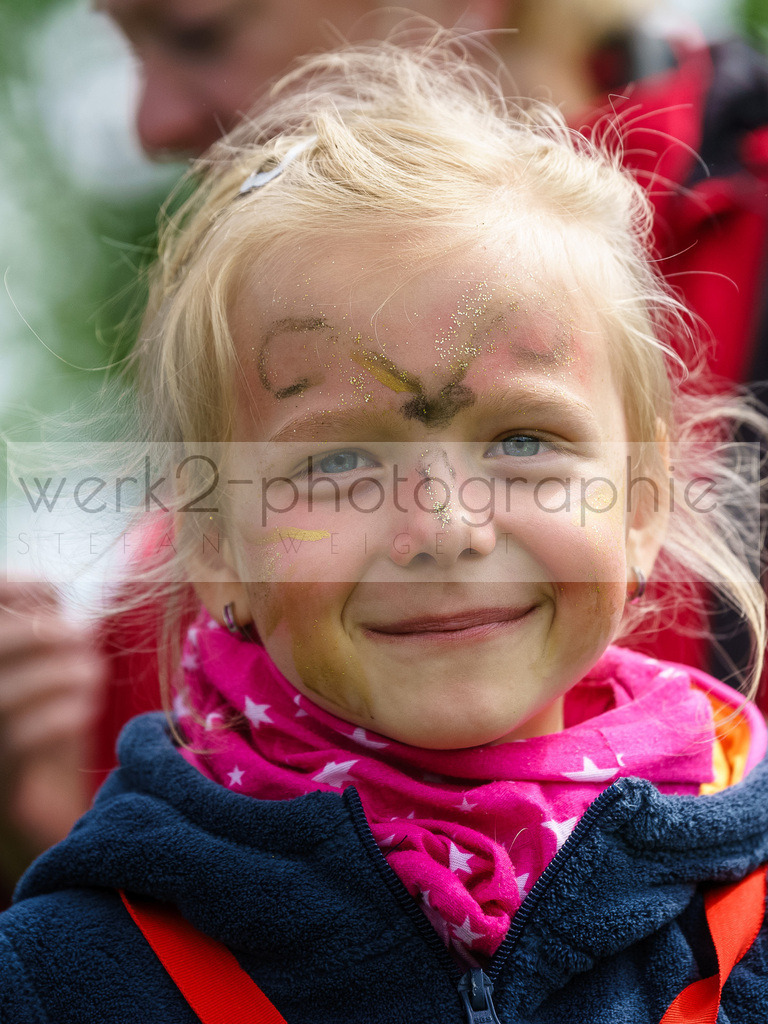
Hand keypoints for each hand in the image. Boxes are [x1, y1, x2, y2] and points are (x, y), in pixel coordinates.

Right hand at [0, 582, 106, 883]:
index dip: (17, 587)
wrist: (27, 815)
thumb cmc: (28, 728)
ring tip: (94, 673)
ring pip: (2, 698)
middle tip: (84, 634)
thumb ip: (38, 635)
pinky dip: (59, 719)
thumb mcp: (30, 674)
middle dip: (39, 632)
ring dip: (58, 675)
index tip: (56, 590)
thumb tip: (68, 601)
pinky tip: (84, 710)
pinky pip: (19, 744)